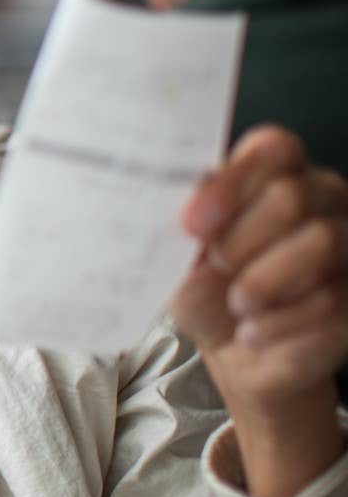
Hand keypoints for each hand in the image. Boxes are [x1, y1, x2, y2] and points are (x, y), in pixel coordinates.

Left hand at [169, 125, 347, 496]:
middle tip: (216, 264)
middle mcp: (321, 199)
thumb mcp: (178, 252)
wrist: (231, 348)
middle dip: (243, 237)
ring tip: (236, 301)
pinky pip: (332, 299)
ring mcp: (347, 244)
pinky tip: (251, 332)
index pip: (274, 148)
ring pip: (322, 241)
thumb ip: (178, 222)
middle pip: (293, 195)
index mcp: (273, 175)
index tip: (193, 221)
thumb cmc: (206, 287)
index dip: (234, 181)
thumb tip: (166, 206)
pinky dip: (280, 321)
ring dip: (266, 278)